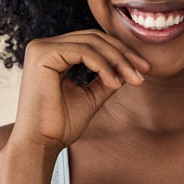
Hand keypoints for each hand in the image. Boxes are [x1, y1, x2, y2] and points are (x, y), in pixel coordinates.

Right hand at [9, 29, 149, 153]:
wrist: (40, 144)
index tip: (142, 71)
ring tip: (133, 80)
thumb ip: (105, 79)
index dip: (120, 53)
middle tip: (143, 72)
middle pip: (94, 38)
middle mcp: (44, 46)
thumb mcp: (90, 97)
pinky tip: (114, 83)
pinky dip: (103, 66)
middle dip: (123, 54)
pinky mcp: (42, 54)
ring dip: (117, 60)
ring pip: (91, 43)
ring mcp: (41, 48)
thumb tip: (129, 67)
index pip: (92, 42)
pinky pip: (83, 51)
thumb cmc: (60, 126)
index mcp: (52, 54)